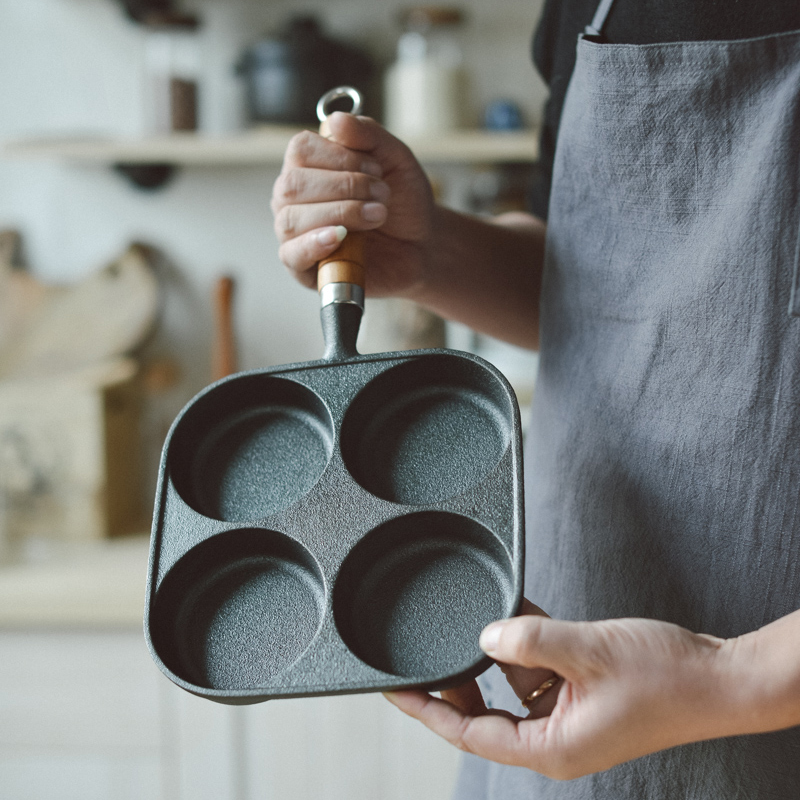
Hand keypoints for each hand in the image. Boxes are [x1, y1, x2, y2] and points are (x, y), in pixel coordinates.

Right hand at [271, 112, 435, 296]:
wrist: (422, 246)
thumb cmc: (403, 203)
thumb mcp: (396, 160)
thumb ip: (369, 135)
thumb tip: (335, 120)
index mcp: (308, 167)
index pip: (300, 150)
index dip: (340, 156)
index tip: (376, 169)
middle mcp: (293, 199)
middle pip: (292, 184)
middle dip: (345, 187)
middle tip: (382, 195)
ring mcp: (294, 234)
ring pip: (291, 218)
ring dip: (341, 213)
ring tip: (377, 215)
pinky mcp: (304, 269)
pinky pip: (291, 255)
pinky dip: (313, 244)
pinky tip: (339, 236)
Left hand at [386, 606, 735, 779]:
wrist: (720, 678)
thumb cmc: (667, 677)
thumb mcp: (589, 651)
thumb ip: (531, 642)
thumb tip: (485, 635)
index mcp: (552, 746)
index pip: (470, 732)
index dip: (427, 709)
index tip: (395, 689)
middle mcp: (554, 736)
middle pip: (484, 710)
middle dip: (455, 678)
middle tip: (425, 649)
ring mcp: (568, 712)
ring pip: (511, 683)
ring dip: (493, 652)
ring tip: (471, 620)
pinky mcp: (582, 690)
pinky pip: (539, 667)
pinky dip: (525, 642)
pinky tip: (512, 613)